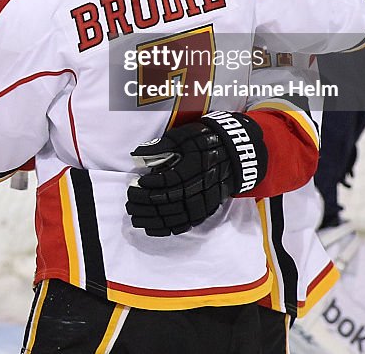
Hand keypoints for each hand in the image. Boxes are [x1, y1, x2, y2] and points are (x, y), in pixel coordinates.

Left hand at [126, 111, 266, 235]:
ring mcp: (206, 200)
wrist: (235, 151)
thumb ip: (162, 146)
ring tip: (135, 216)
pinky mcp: (207, 209)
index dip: (152, 184)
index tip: (138, 182)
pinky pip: (187, 224)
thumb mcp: (184, 136)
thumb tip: (138, 154)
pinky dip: (168, 228)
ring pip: (176, 215)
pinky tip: (153, 228)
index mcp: (195, 166)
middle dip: (146, 203)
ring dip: (153, 219)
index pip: (170, 181)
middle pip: (170, 200)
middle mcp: (201, 186)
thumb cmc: (205, 140)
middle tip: (129, 201)